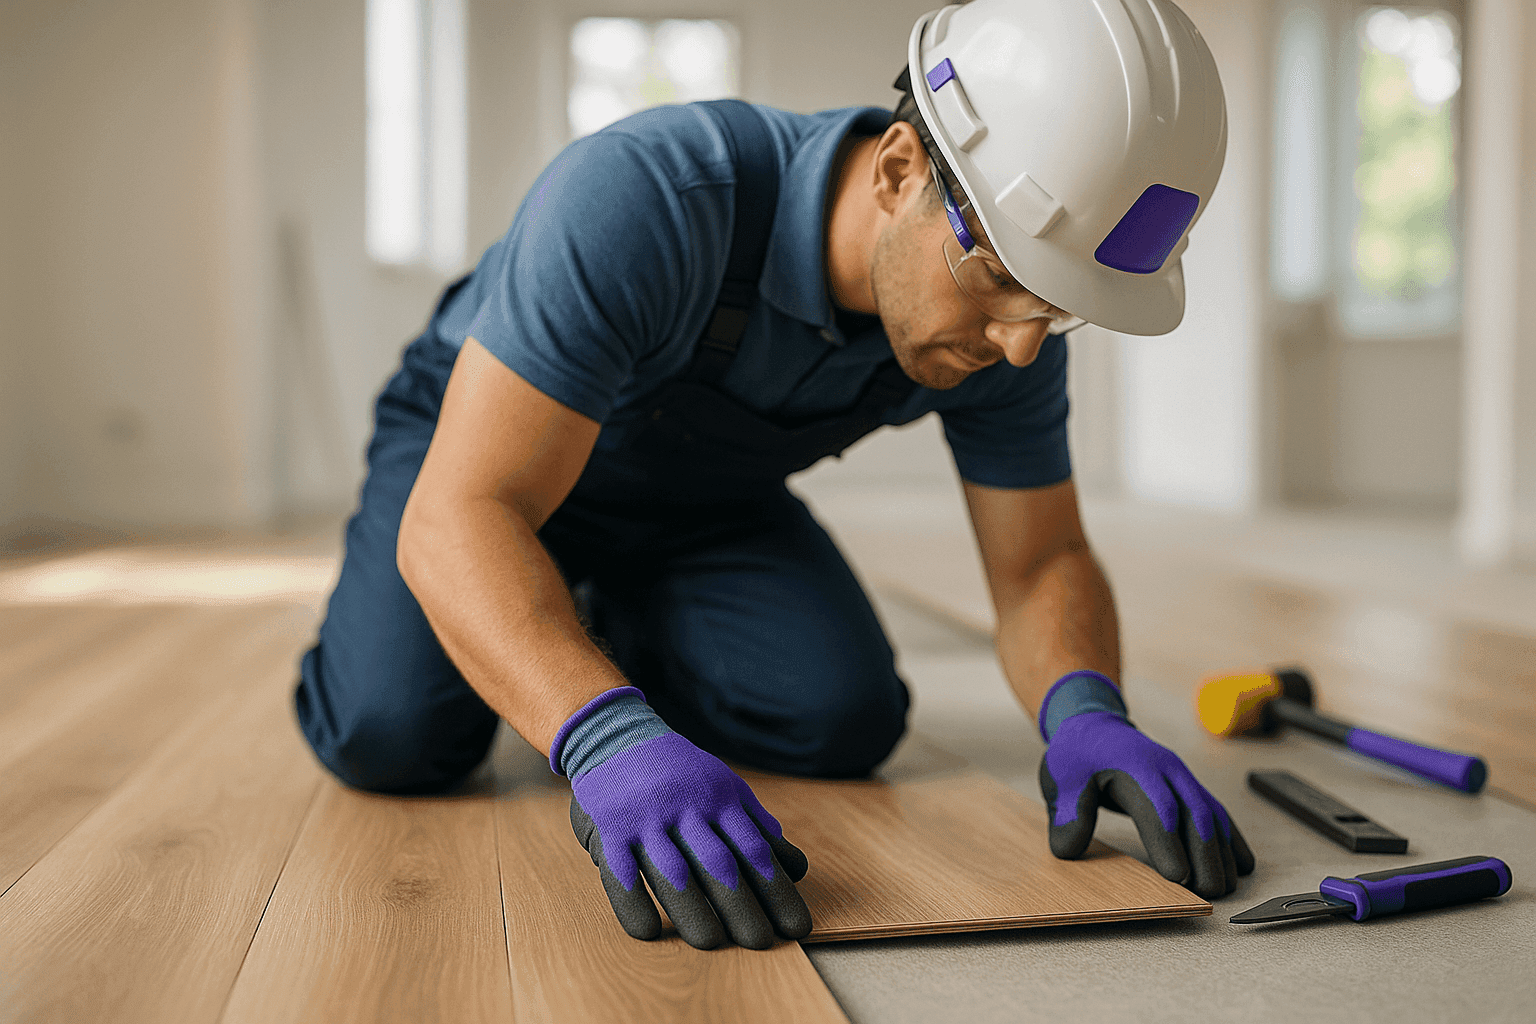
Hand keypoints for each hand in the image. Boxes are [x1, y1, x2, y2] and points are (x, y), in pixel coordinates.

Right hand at [568, 731, 812, 948]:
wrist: (615, 734)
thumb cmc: (678, 772)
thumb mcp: (723, 786)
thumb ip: (757, 826)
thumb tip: (797, 867)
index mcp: (719, 798)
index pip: (754, 850)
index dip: (776, 891)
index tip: (795, 926)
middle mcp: (686, 807)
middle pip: (718, 863)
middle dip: (742, 907)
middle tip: (761, 943)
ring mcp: (646, 817)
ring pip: (672, 869)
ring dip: (693, 908)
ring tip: (713, 942)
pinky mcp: (609, 826)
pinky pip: (619, 870)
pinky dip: (634, 903)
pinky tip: (649, 931)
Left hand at [1039, 712, 1254, 897]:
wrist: (1095, 727)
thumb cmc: (1078, 755)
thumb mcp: (1059, 779)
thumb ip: (1065, 813)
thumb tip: (1069, 850)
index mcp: (1134, 766)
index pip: (1157, 806)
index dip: (1169, 842)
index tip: (1177, 876)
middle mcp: (1167, 770)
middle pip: (1195, 813)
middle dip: (1206, 855)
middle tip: (1208, 892)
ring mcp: (1183, 778)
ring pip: (1212, 815)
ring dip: (1223, 852)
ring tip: (1226, 888)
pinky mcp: (1190, 788)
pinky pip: (1218, 813)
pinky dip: (1233, 839)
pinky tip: (1242, 865)